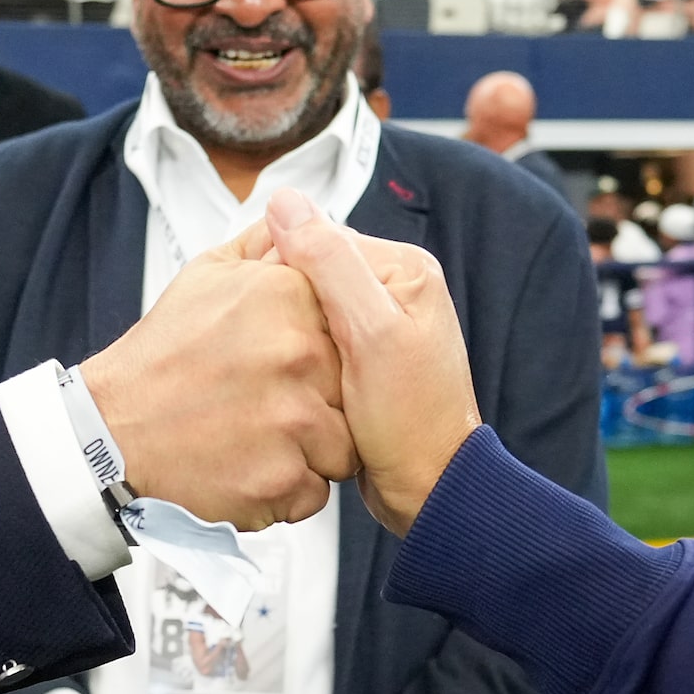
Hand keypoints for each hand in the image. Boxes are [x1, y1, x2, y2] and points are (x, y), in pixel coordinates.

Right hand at [76, 223, 354, 530]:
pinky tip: (250, 469)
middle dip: (324, 401)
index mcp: (288, 296)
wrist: (109, 436)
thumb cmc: (161, 360)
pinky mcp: (284, 479)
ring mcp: (295, 420)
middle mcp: (300, 353)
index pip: (350, 321)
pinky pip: (316, 491)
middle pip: (353, 386)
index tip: (295, 365)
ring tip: (260, 441)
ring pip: (344, 445)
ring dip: (311, 451)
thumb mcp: (207, 275)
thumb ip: (265, 245)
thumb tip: (299, 214)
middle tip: (275, 407)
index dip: (328, 351)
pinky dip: (288, 489)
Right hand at [262, 192, 479, 534]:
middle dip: (288, 310)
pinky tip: (292, 387)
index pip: (323, 241)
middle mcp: (396, 293)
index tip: (265, 309)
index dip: (286, 273)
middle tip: (274, 348)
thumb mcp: (369, 333)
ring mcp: (380, 330)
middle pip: (313, 277)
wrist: (428, 488)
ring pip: (308, 314)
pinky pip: (314, 347)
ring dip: (289, 339)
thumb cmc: (411, 420)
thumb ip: (330, 264)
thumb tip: (287, 205)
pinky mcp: (363, 363)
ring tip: (283, 372)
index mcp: (404, 270)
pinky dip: (299, 363)